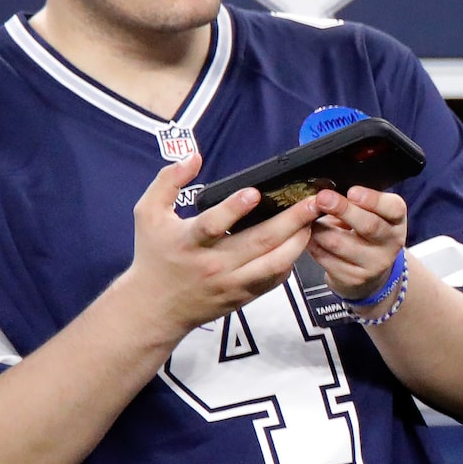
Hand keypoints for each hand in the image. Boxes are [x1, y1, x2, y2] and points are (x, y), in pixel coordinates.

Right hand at [119, 155, 321, 345]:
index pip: (213, 225)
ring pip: (275, 263)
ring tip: (312, 221)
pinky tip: (299, 244)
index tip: (254, 192)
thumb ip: (168, 181)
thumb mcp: (148, 213)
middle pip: (259, 242)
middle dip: (291, 220)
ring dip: (298, 241)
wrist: (154, 306)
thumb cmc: (154, 255)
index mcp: (187, 242)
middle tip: (314, 202)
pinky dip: (290, 261)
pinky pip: (275, 279)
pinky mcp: (244, 295)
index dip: (234, 208)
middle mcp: (213, 264)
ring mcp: (231, 283)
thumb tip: (193, 157)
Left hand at [304, 185, 407, 302]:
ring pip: (338, 242)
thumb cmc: (365, 233)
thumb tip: (326, 193)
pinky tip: (312, 238)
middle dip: (343, 210)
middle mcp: (391, 244)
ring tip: (311, 220)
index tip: (353, 192)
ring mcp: (373, 264)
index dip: (373, 200)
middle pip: (368, 225)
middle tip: (323, 198)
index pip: (394, 208)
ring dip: (319, 228)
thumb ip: (355, 202)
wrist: (370, 271)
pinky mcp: (353, 278)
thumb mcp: (371, 214)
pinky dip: (313, 244)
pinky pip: (324, 257)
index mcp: (396, 221)